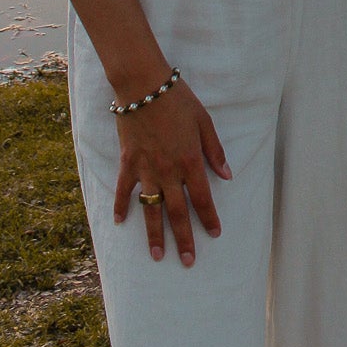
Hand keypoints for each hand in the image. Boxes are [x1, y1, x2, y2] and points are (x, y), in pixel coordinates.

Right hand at [112, 77, 231, 266]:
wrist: (144, 85)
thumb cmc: (178, 100)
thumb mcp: (204, 121)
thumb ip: (215, 150)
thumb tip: (227, 175)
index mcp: (190, 161)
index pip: (202, 197)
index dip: (209, 218)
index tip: (214, 235)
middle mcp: (168, 170)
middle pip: (178, 211)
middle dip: (184, 239)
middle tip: (188, 261)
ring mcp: (145, 169)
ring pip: (151, 209)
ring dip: (154, 234)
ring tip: (158, 256)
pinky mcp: (127, 162)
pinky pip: (123, 190)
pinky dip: (120, 206)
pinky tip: (120, 223)